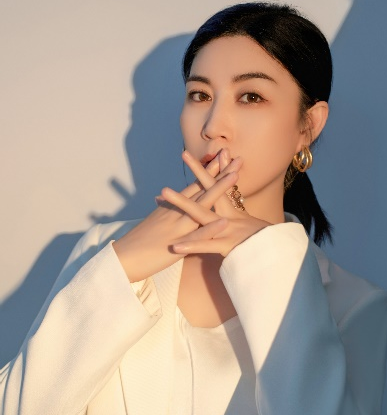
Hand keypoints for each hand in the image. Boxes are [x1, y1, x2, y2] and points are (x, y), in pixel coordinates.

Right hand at [112, 150, 240, 281]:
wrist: (122, 259)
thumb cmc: (140, 242)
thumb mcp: (156, 221)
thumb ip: (168, 211)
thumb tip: (175, 203)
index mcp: (172, 206)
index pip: (195, 184)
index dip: (209, 170)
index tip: (224, 156)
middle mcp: (176, 211)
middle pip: (202, 189)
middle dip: (220, 174)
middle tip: (237, 159)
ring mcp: (177, 226)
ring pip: (201, 205)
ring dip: (218, 191)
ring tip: (235, 177)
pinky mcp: (176, 244)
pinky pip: (196, 235)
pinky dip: (210, 228)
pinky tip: (224, 222)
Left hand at [162, 150, 269, 258]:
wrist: (277, 259)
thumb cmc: (259, 245)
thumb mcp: (246, 226)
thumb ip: (237, 213)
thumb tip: (232, 199)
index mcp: (231, 213)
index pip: (217, 186)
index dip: (207, 170)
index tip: (194, 154)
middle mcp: (228, 217)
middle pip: (211, 190)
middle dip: (198, 172)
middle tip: (184, 154)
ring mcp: (228, 230)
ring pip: (202, 214)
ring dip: (182, 203)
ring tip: (163, 192)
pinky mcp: (228, 246)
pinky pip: (207, 246)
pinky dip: (191, 245)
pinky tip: (175, 245)